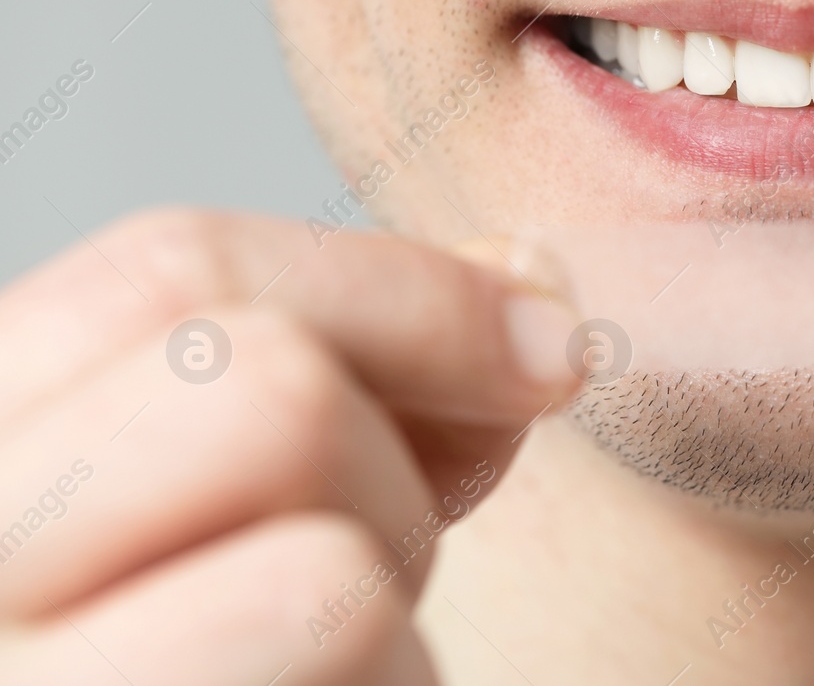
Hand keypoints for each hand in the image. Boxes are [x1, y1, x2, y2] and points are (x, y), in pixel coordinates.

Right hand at [0, 209, 578, 684]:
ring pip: (326, 575)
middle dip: (392, 476)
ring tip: (324, 676)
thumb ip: (361, 367)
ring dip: (389, 625)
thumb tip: (534, 279)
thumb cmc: (223, 647)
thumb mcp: (253, 486)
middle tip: (366, 568)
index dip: (407, 288)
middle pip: (263, 392)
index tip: (548, 348)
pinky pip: (346, 663)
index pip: (167, 266)